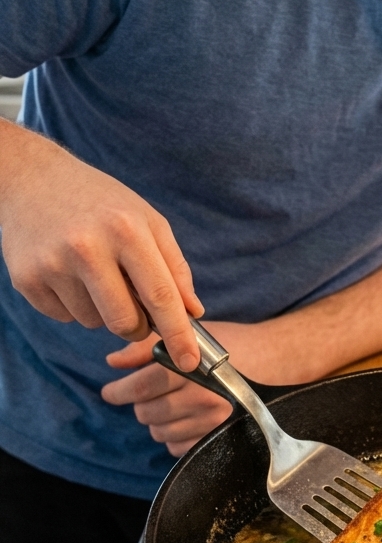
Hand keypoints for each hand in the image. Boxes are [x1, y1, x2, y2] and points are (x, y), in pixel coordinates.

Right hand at [0, 121, 202, 369]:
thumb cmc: (102, 202)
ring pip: (94, 323)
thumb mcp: (147, 220)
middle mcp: (88, 248)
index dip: (178, 334)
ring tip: (94, 272)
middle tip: (135, 306)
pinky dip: (74, 305)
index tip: (190, 362)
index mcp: (126, 230)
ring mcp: (53, 265)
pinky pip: (65, 317)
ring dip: (102, 310)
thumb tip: (193, 313)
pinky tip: (68, 272)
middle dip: (138, 326)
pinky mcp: (27, 279)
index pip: (160, 295)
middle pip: (126, 322)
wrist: (34, 179)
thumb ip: (173, 267)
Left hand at [102, 321, 273, 456]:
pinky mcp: (218, 438)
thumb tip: (112, 362)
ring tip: (168, 403)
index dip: (118, 391)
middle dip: (139, 403)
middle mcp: (203, 397)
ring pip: (159, 432)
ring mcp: (212, 421)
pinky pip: (177, 447)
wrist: (271, 360)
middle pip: (147, 412)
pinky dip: (173, 435)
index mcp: (192, 369)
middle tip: (146, 393)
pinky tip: (183, 418)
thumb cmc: (230, 343)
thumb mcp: (191, 334)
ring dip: (156, 419)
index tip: (110, 392)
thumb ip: (147, 347)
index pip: (141, 387)